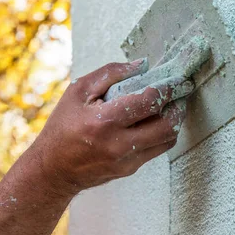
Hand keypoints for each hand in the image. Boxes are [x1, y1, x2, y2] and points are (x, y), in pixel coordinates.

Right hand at [28, 59, 192, 196]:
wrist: (52, 170)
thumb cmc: (63, 126)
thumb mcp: (78, 91)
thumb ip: (110, 73)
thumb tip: (141, 65)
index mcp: (104, 121)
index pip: (148, 101)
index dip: (167, 88)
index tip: (177, 79)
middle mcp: (118, 144)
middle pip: (167, 125)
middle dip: (179, 105)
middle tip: (181, 92)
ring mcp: (126, 160)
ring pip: (167, 139)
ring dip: (174, 120)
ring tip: (172, 105)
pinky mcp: (130, 169)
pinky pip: (157, 149)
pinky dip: (161, 133)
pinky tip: (155, 121)